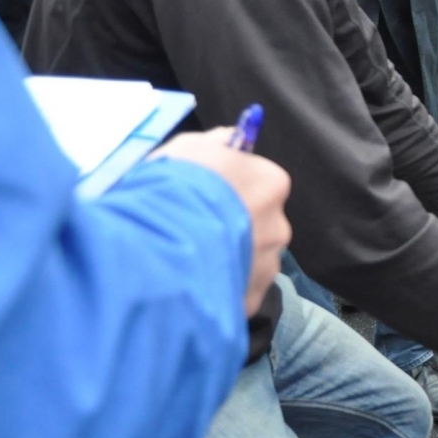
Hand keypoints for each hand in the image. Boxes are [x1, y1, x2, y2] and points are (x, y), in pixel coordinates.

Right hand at [152, 128, 291, 317]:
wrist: (158, 248)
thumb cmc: (173, 190)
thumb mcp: (187, 148)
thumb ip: (216, 143)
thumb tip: (231, 138)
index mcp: (270, 184)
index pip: (261, 182)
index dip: (230, 188)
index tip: (205, 195)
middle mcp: (279, 225)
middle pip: (258, 223)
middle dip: (231, 226)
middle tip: (193, 229)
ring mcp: (267, 265)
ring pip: (249, 259)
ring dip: (226, 258)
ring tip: (187, 259)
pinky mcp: (251, 299)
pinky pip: (237, 290)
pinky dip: (219, 288)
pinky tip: (191, 281)